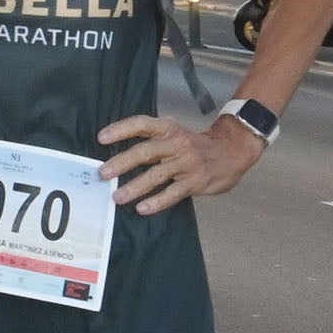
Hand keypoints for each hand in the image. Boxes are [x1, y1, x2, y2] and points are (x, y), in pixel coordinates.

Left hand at [97, 111, 260, 214]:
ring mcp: (186, 163)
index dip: (121, 129)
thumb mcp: (175, 134)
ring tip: (117, 197)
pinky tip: (142, 208)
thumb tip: (118, 157)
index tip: (101, 138)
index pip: (141, 124)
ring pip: (156, 175)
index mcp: (168, 128)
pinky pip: (172, 193)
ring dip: (135, 187)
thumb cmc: (194, 144)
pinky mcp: (195, 182)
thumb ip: (152, 142)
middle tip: (103, 173)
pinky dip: (156, 202)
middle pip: (145, 152)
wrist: (232, 151)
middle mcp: (176, 144)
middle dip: (122, 163)